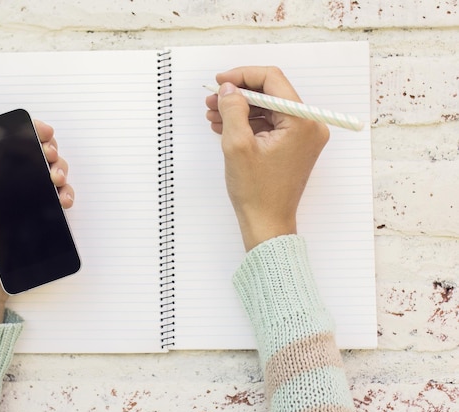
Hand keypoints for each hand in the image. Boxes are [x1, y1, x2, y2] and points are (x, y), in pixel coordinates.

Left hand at [0, 120, 73, 322]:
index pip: (8, 148)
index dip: (27, 135)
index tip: (40, 132)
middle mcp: (7, 187)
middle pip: (34, 157)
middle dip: (49, 150)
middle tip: (50, 155)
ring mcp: (24, 203)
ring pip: (50, 175)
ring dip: (60, 170)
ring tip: (57, 178)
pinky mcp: (37, 219)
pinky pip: (57, 200)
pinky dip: (66, 194)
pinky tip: (64, 198)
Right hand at [205, 66, 329, 250]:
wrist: (267, 223)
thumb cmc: (257, 192)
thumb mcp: (237, 145)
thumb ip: (233, 110)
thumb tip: (229, 88)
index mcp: (301, 122)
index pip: (272, 80)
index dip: (242, 76)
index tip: (220, 81)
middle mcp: (309, 125)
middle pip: (270, 93)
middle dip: (238, 94)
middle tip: (213, 99)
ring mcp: (303, 136)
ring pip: (268, 109)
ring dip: (240, 109)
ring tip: (214, 114)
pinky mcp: (294, 146)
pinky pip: (270, 124)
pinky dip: (248, 123)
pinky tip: (225, 126)